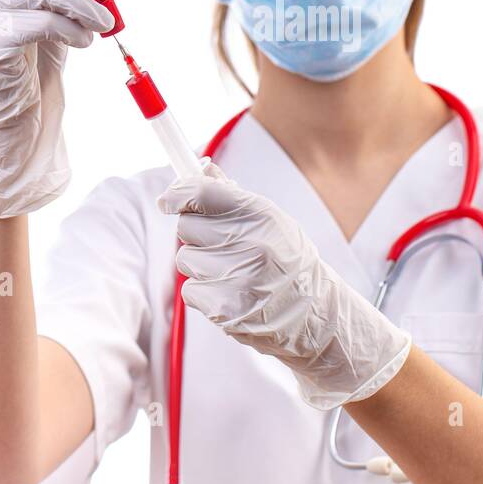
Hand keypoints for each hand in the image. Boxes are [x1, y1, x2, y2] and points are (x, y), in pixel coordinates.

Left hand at [157, 161, 412, 409]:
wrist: (315, 315)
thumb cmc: (288, 260)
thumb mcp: (270, 219)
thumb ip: (231, 195)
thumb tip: (199, 168)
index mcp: (261, 214)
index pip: (201, 193)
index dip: (177, 194)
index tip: (167, 200)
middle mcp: (249, 243)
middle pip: (186, 227)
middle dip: (198, 235)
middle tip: (222, 245)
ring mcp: (237, 278)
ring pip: (185, 260)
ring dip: (201, 266)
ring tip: (233, 273)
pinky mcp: (225, 309)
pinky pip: (190, 291)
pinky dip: (204, 294)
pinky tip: (231, 294)